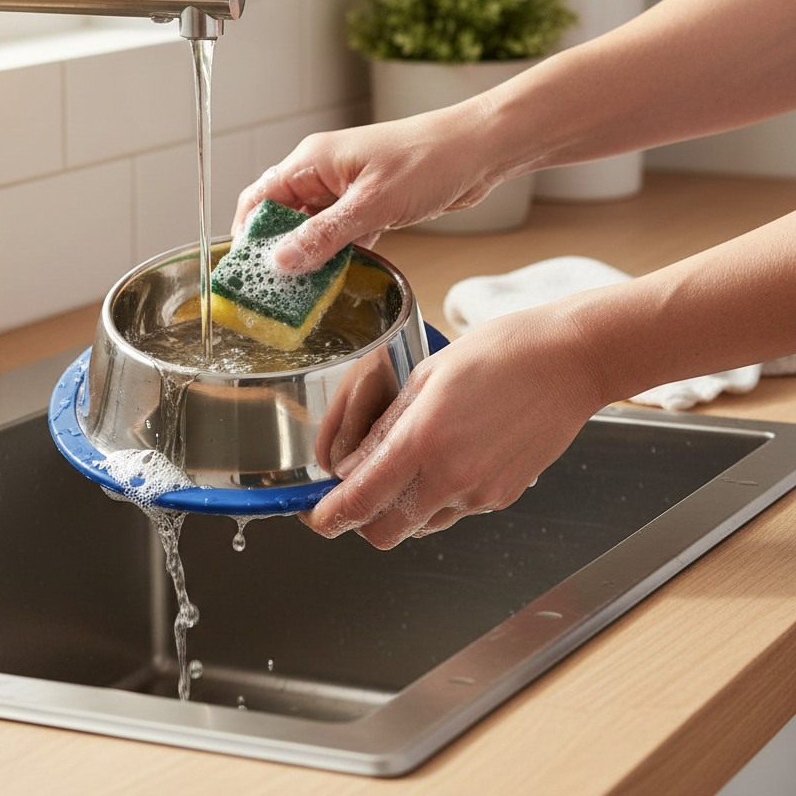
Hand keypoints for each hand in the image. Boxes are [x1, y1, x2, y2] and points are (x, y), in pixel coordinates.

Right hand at [232, 108, 500, 272]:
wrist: (479, 151)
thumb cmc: (429, 159)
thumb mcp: (372, 204)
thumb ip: (324, 235)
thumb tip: (282, 260)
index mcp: (313, 161)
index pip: (260, 198)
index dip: (249, 233)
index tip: (248, 269)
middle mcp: (324, 173)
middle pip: (283, 216)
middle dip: (278, 250)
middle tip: (276, 289)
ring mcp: (347, 189)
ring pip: (313, 228)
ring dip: (310, 256)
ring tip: (304, 292)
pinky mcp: (370, 203)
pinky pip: (341, 234)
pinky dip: (338, 254)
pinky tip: (339, 278)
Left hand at [301, 303, 606, 548]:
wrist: (570, 362)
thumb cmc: (502, 354)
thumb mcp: (426, 376)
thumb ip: (386, 427)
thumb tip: (354, 464)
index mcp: (423, 441)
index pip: (359, 501)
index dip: (329, 517)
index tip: (316, 516)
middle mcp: (450, 478)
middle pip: (385, 533)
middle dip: (360, 522)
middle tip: (354, 494)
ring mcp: (480, 493)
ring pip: (420, 526)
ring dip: (400, 511)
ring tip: (407, 468)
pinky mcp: (504, 497)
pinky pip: (455, 513)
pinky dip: (438, 499)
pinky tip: (448, 460)